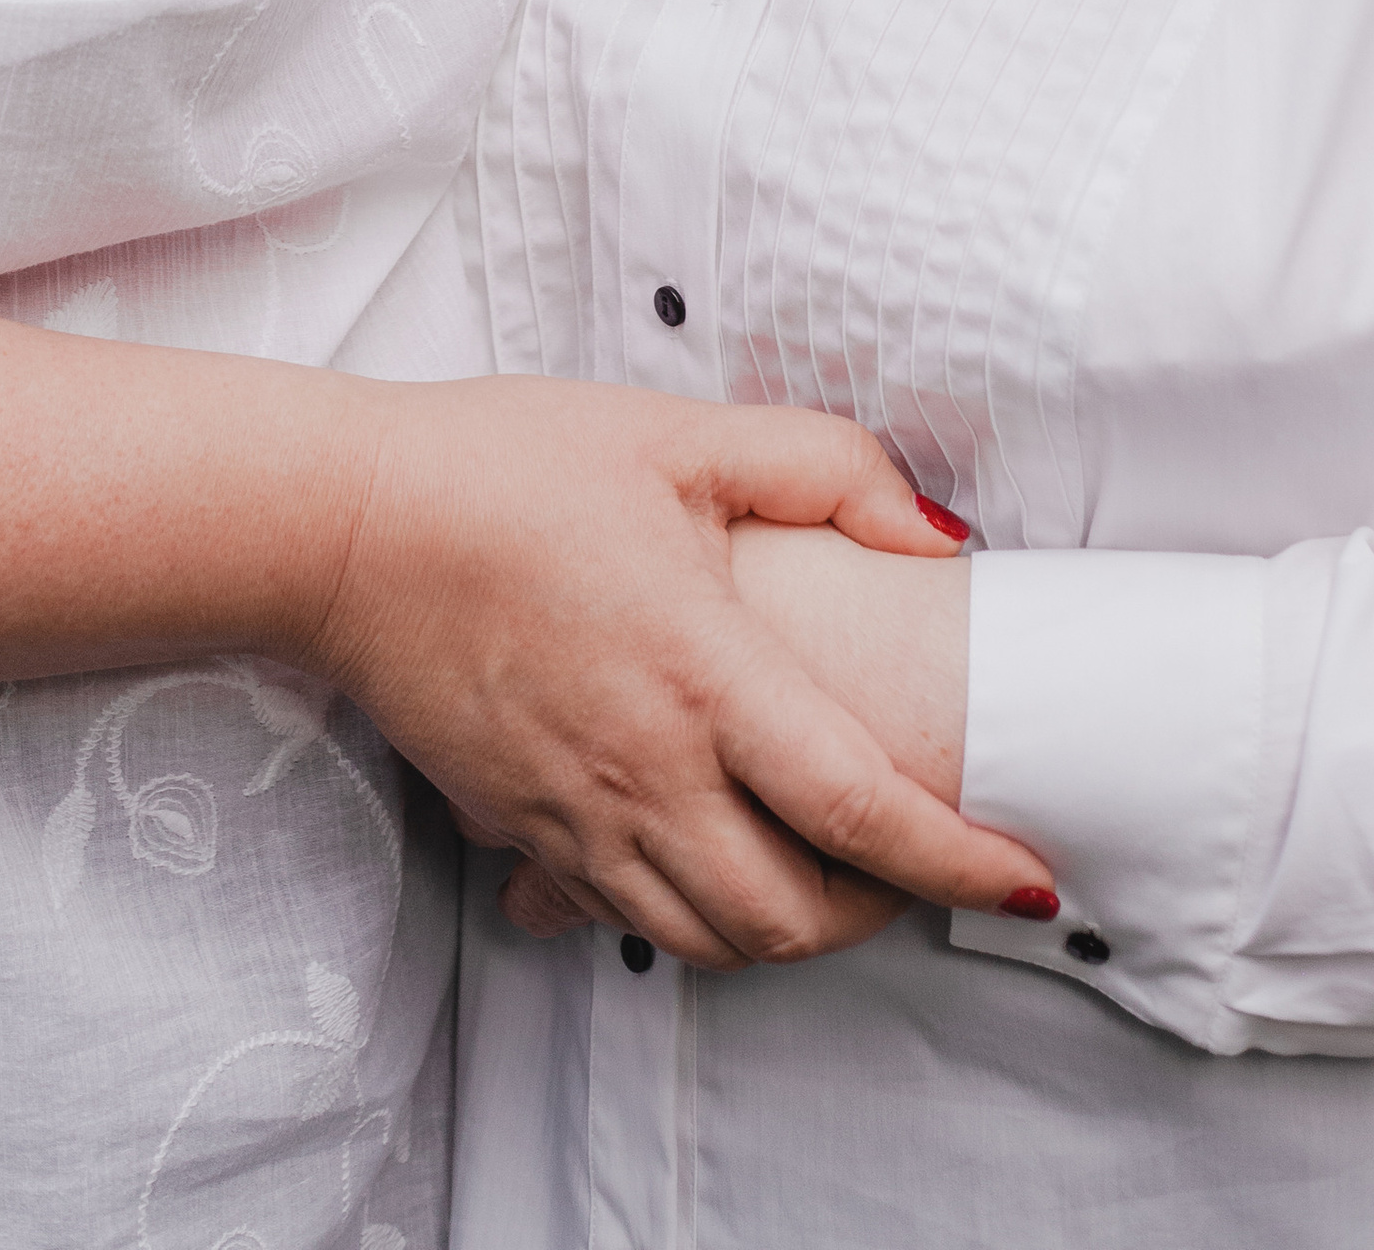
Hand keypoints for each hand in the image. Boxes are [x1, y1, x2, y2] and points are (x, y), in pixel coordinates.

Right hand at [312, 379, 1048, 971]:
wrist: (346, 525)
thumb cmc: (505, 467)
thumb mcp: (680, 434)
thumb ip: (825, 469)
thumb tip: (934, 535)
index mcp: (703, 675)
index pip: (861, 811)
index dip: (960, 862)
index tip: (1027, 877)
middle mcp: (645, 772)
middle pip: (791, 918)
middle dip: (880, 913)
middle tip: (921, 863)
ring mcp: (576, 818)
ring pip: (709, 940)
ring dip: (788, 927)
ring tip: (826, 869)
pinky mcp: (522, 831)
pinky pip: (623, 920)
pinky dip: (688, 915)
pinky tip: (703, 854)